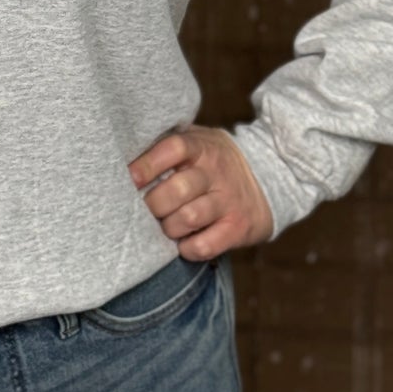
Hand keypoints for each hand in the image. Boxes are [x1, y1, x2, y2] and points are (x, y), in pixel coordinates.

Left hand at [128, 124, 275, 257]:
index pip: (172, 149)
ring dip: (169, 227)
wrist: (270, 176)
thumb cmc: (213, 162)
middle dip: (153, 205)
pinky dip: (188, 248)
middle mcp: (216, 172)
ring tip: (166, 226)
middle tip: (146, 210)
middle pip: (176, 189)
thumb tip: (122, 156)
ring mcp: (229, 200)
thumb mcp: (197, 142)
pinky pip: (205, 245)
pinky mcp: (238, 227)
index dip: (146, 165)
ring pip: (188, 218)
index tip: (128, 180)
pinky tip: (183, 243)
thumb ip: (166, 146)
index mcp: (201, 146)